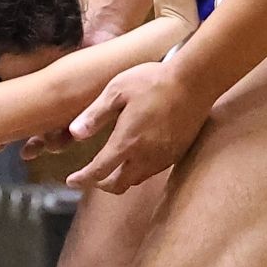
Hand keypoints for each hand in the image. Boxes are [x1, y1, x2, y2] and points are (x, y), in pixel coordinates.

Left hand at [64, 62, 209, 192]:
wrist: (194, 82)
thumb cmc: (153, 81)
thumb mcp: (117, 91)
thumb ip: (95, 115)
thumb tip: (74, 133)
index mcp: (126, 142)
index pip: (98, 172)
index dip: (82, 180)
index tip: (71, 181)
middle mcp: (145, 156)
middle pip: (118, 185)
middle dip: (101, 185)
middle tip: (91, 177)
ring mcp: (163, 157)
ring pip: (136, 179)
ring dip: (121, 177)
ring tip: (112, 167)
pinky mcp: (176, 153)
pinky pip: (153, 170)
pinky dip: (138, 170)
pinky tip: (136, 156)